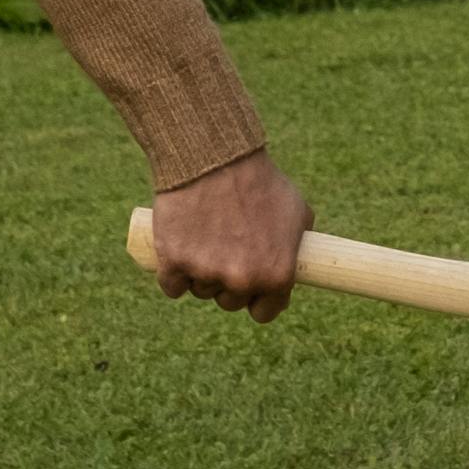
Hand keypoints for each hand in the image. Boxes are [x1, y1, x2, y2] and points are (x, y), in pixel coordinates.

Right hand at [143, 151, 310, 318]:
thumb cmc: (259, 181)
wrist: (215, 155)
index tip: (249, 287)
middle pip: (230, 302)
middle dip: (227, 282)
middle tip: (224, 249)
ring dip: (201, 274)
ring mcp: (207, 273)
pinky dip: (173, 273)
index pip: (264, 313)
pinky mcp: (174, 262)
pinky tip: (179, 251)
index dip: (257, 299)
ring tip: (204, 237)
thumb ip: (296, 244)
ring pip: (200, 291)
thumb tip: (297, 260)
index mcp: (277, 275)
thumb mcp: (296, 210)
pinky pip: (172, 285)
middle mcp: (242, 280)